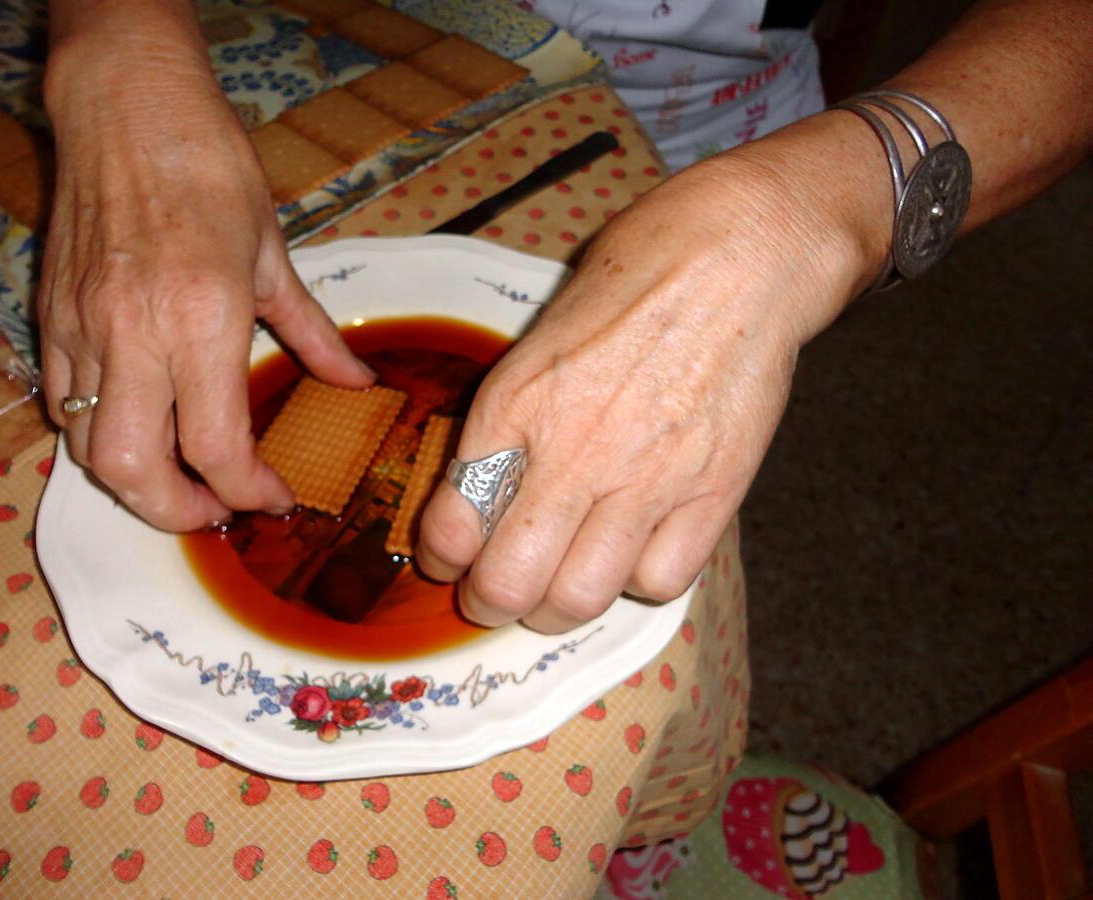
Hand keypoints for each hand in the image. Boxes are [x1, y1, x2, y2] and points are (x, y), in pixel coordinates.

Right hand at [38, 50, 372, 530]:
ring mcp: (85, 329)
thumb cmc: (211, 170)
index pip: (217, 447)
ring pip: (87, 447)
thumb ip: (312, 333)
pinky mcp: (52, 317)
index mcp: (202, 320)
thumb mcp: (275, 255)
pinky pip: (62, 405)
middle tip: (217, 507)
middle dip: (177, 512)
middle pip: (134, 470)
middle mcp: (135, 335)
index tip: (275, 498)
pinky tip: (137, 423)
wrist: (128, 109)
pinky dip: (96, 434)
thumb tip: (354, 382)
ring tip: (180, 476)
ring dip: (135, 481)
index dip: (250, 492)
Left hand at [416, 117, 886, 631]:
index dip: (441, 557)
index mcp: (518, 401)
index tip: (450, 559)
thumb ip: (515, 411)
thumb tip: (491, 478)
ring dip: (556, 608)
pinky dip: (639, 581)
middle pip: (509, 582)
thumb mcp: (545, 330)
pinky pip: (661, 581)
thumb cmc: (641, 269)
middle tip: (494, 597)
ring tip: (558, 590)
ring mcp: (647, 478)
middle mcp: (574, 450)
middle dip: (488, 604)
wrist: (745, 252)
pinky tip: (634, 551)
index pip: (452, 523)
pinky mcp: (714, 492)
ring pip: (579, 599)